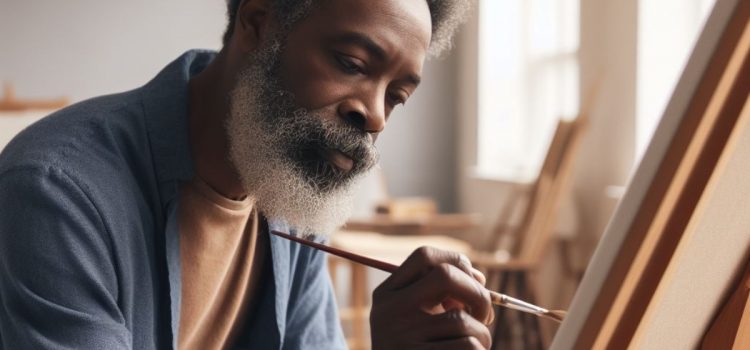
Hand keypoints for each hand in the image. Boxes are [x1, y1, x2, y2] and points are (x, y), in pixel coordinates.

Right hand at [370, 247, 493, 349]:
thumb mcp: (412, 320)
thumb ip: (438, 296)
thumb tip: (479, 279)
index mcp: (386, 295)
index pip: (425, 256)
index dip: (458, 262)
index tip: (474, 281)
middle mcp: (390, 311)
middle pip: (446, 276)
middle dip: (477, 293)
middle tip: (483, 314)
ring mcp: (403, 338)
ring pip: (463, 320)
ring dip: (482, 334)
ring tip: (475, 345)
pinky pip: (468, 347)